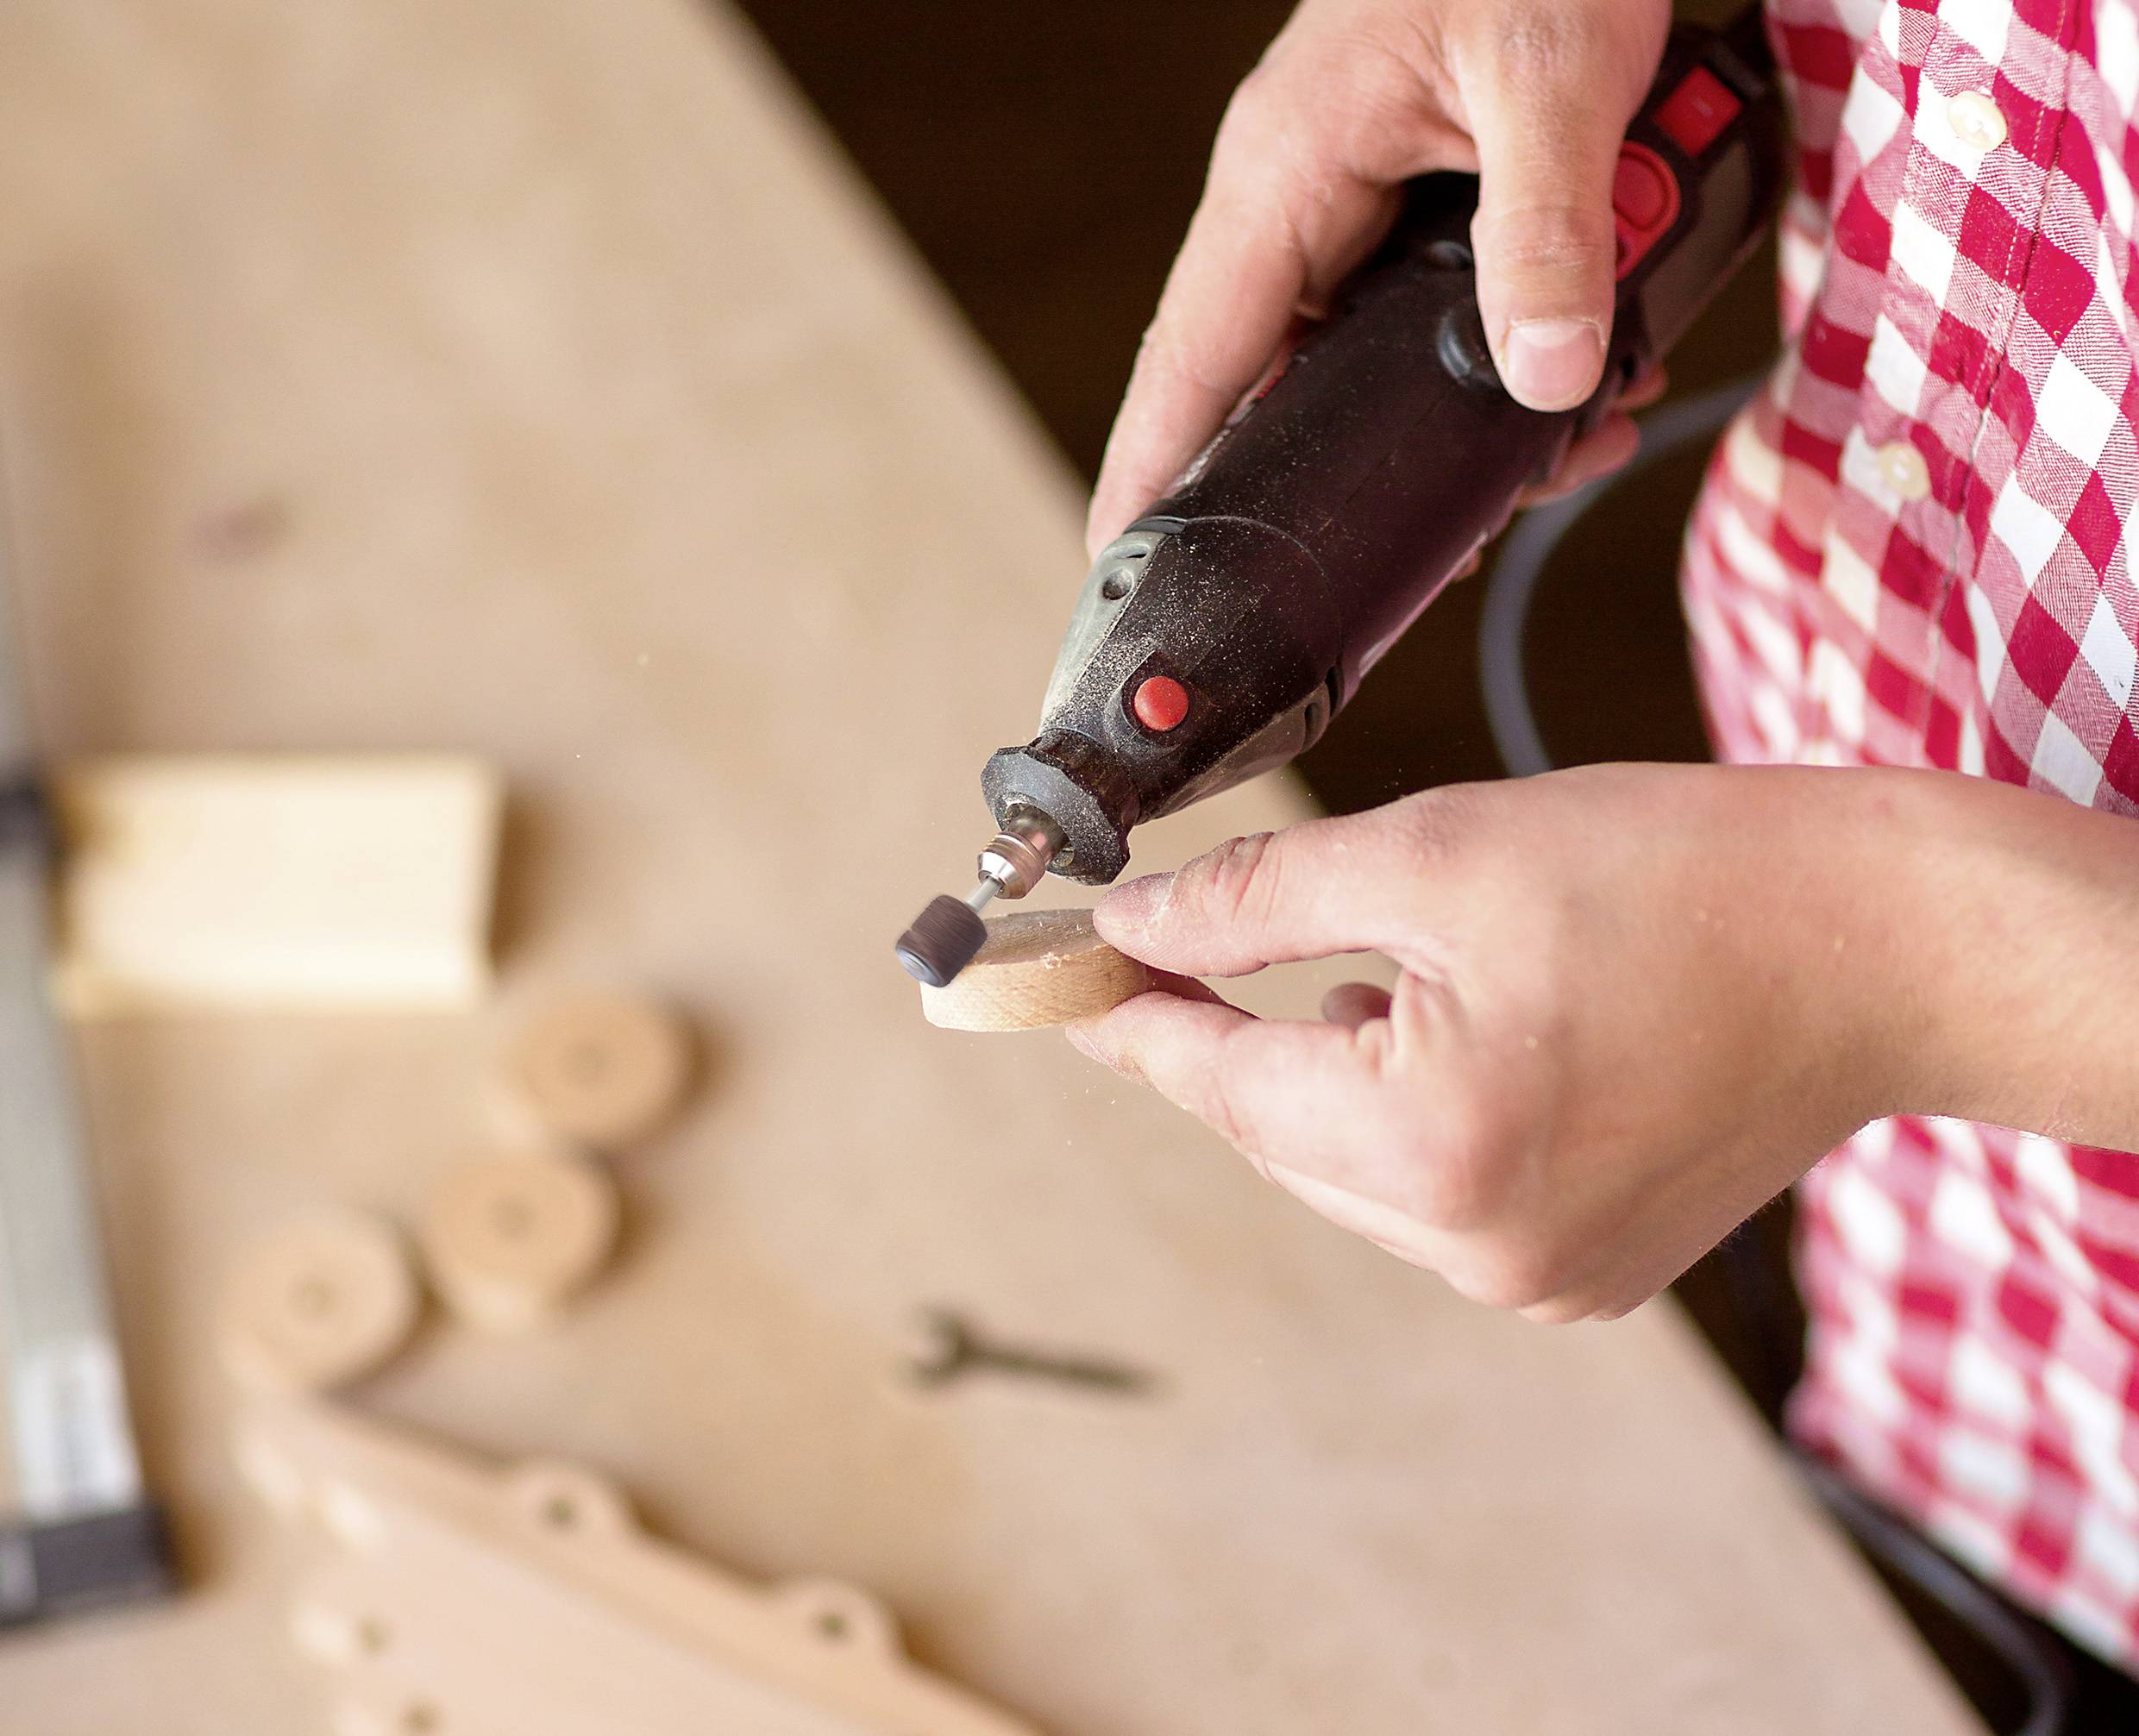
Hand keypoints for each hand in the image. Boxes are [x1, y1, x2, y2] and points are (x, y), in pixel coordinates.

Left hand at [1069, 766, 1916, 1321]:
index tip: (1048, 982)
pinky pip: (1426, 1199)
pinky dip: (1401, 1121)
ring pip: (1346, 1173)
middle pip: (1272, 1138)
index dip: (1119, 1020)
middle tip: (1178, 951)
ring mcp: (1536, 1281)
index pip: (1211, 1084)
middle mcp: (1476, 1248)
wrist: (1880, 944)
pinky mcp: (1579, 1276)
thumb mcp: (1435, 855)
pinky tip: (1440, 1037)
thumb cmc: (1682, 877)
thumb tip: (1129, 928)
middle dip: (1224, 1041)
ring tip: (1369, 978)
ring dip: (1319, 1080)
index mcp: (1431, 1148)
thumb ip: (1255, 901)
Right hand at [1087, 0, 1673, 555]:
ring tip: (1555, 453)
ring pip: (1359, 357)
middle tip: (1441, 550)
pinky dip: (1489, 354)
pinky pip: (1417, 309)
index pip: (1190, 355)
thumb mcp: (1555, 80)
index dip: (1152, 467)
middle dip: (1349, 473)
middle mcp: (1297, 195)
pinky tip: (1574, 381)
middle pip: (1274, 383)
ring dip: (1449, 417)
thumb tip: (1545, 383)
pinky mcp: (1404, 194)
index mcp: (1286, 170)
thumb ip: (1548, 233)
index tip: (1122, 565)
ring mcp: (1346, 198)